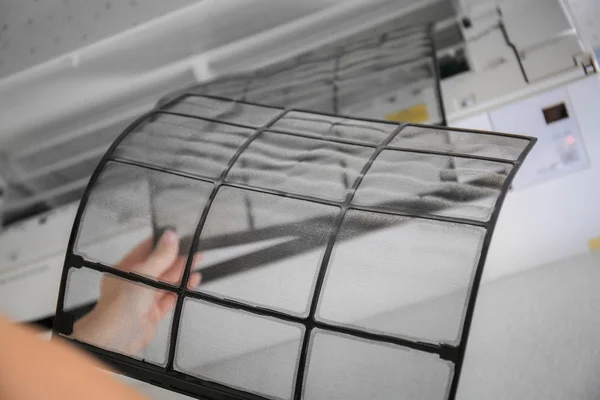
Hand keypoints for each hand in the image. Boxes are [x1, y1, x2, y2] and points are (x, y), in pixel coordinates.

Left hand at [72, 231, 200, 355]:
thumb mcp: (143, 272)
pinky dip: (182, 288)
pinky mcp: (154, 313)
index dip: (162, 242)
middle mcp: (134, 283)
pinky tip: (193, 280)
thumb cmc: (121, 304)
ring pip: (166, 281)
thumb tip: (171, 236)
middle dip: (176, 257)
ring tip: (198, 261)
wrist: (117, 338)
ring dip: (182, 272)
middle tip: (194, 249)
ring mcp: (144, 298)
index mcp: (125, 269)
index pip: (145, 250)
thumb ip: (161, 255)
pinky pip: (170, 297)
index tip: (178, 234)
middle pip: (159, 266)